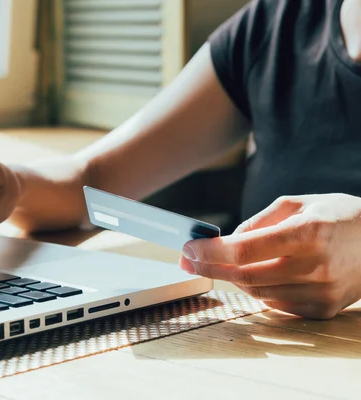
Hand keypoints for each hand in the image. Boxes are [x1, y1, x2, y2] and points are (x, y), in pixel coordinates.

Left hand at [179, 194, 360, 318]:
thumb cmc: (338, 216)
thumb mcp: (298, 204)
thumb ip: (259, 221)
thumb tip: (226, 240)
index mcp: (308, 233)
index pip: (245, 249)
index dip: (211, 251)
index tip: (189, 248)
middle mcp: (316, 266)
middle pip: (245, 275)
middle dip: (210, 267)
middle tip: (189, 260)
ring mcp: (321, 292)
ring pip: (256, 291)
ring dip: (231, 277)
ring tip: (216, 263)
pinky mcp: (322, 309)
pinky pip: (274, 302)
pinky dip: (257, 289)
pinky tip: (250, 275)